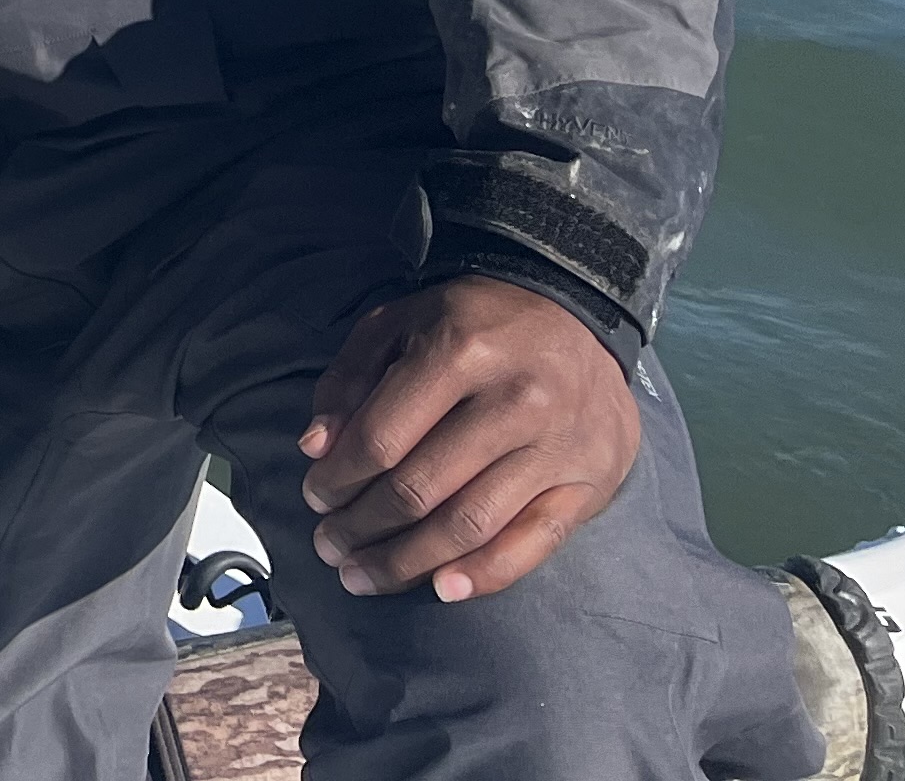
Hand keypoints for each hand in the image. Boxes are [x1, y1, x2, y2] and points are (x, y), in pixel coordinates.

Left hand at [297, 276, 638, 601]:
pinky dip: (486, 574)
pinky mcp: (589, 481)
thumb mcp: (398, 324)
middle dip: (364, 528)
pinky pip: (535, 543)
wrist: (574, 313)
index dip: (339, 478)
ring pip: (471, 525)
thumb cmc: (471, 323)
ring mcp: (557, 446)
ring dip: (408, 562)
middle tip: (331, 549)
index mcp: (459, 352)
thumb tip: (315, 450)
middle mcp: (515, 401)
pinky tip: (442, 589)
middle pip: (421, 489)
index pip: (383, 438)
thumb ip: (350, 382)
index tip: (315, 499)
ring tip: (366, 577)